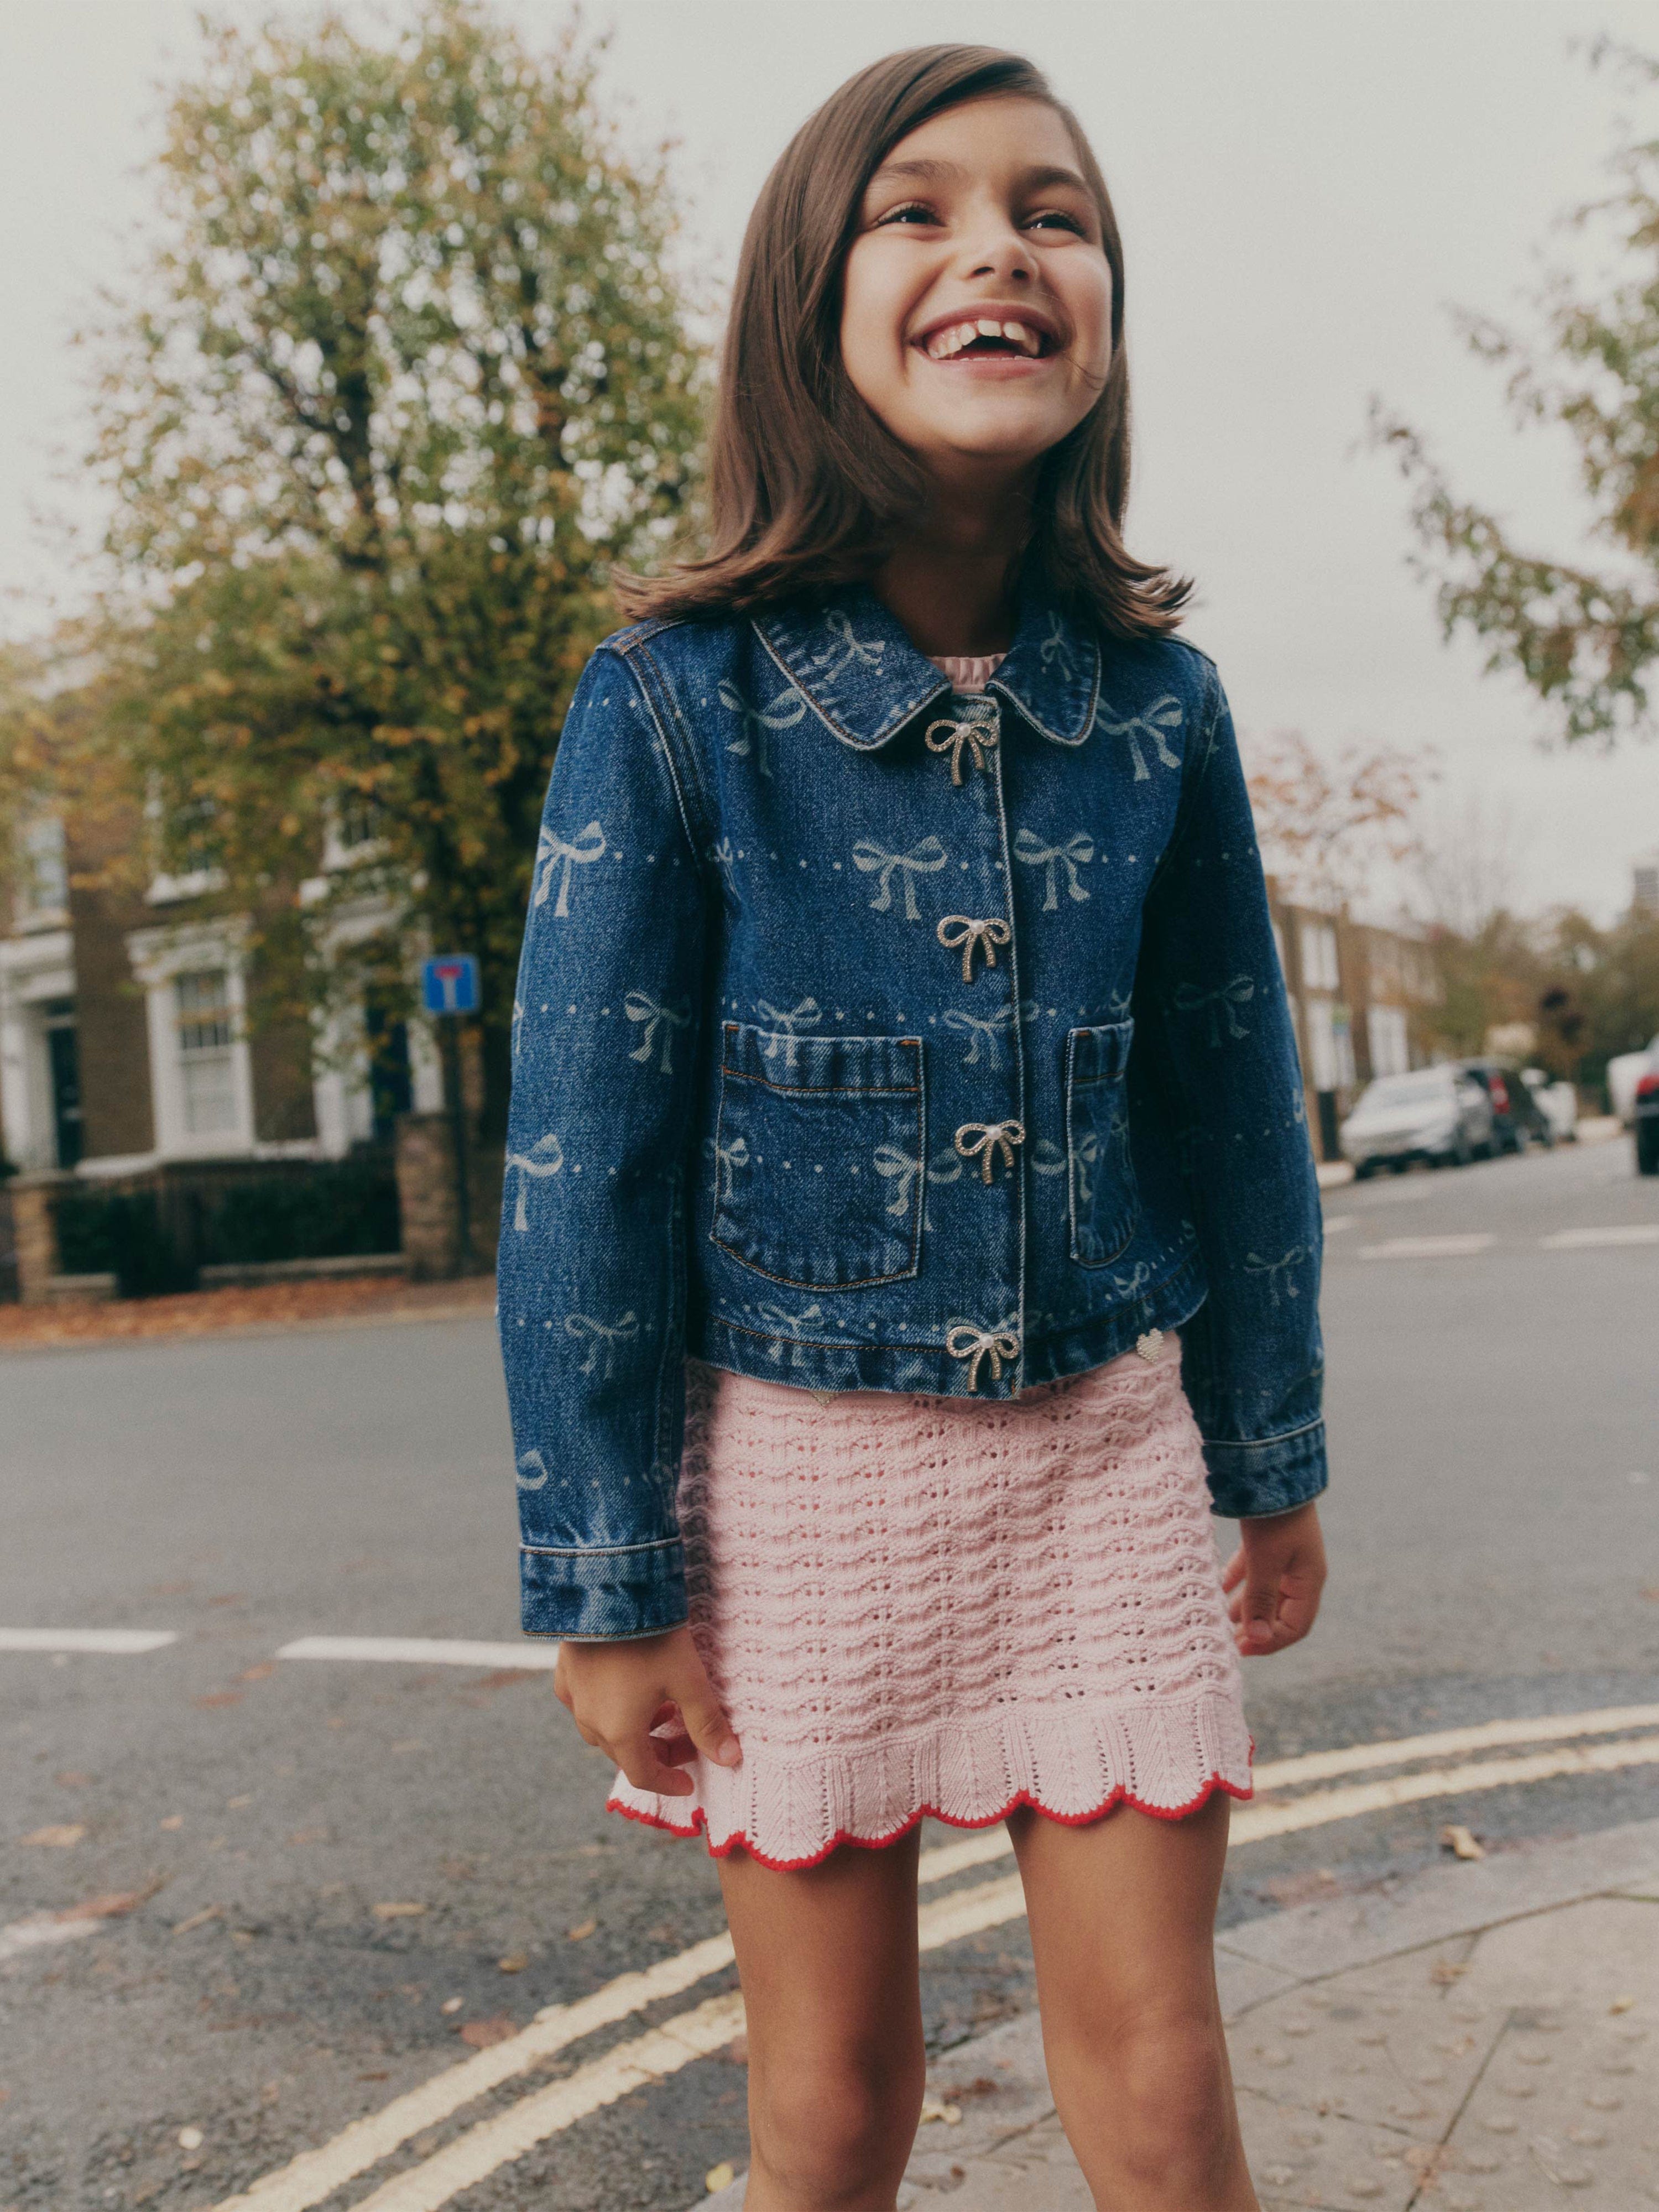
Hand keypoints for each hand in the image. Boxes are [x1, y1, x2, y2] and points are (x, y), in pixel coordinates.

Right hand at [553, 1624, 740, 1795]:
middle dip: (658, 1753)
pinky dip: (607, 1708)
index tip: (689, 1781)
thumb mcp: (688, 1680)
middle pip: (625, 1753)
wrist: (608, 1590)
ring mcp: (574, 1696)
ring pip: (603, 1731)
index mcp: (619, 1732)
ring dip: (634, 1731)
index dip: (668, 1782)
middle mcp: (590, 1721)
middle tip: (686, 1740)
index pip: (643, 1775)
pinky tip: (622, 1690)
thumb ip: (707, 1722)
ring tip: (662, 1710)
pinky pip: (583, 1704)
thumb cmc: (652, 1638)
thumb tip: (730, 1758)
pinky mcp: (565, 1672)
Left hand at [1221, 1501, 1326, 1656]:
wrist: (1272, 1467)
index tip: (1239, 1649)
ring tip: (1218, 1621)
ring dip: (1243, 1608)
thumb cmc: (1274, 1517)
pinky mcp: (1267, 1543)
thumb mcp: (1265, 1560)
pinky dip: (1236, 1582)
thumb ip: (1260, 1599)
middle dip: (1254, 1628)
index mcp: (1309, 1581)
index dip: (1270, 1642)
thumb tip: (1257, 1638)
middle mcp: (1299, 1573)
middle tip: (1225, 1641)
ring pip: (1263, 1593)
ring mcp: (1284, 1557)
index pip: (1295, 1627)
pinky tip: (1217, 1589)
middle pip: (1279, 1613)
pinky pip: (1252, 1572)